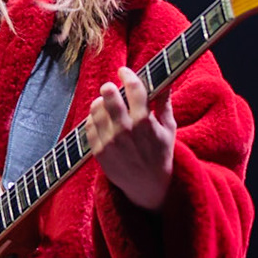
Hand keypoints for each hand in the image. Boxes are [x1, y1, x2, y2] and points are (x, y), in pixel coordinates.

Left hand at [86, 65, 175, 210]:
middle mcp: (125, 130)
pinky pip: (89, 125)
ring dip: (100, 102)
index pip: (134, 89)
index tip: (123, 71)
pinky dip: (93, 118)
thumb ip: (165, 104)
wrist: (148, 186)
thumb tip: (164, 81)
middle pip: (109, 95)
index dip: (127, 75)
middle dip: (110, 87)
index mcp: (145, 122)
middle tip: (111, 87)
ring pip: (96, 109)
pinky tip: (100, 119)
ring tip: (106, 104)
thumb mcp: (169, 129)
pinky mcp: (99, 151)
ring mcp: (110, 141)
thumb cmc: (160, 155)